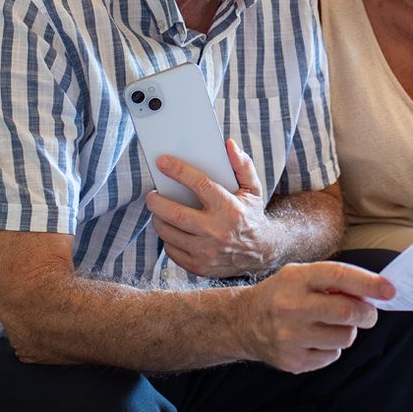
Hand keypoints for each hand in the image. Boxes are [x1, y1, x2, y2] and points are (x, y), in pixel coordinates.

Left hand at [147, 139, 277, 277]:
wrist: (261, 252)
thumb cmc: (251, 215)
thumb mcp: (253, 189)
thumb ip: (242, 165)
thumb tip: (229, 145)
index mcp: (230, 208)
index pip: (199, 184)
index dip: (178, 171)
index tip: (162, 162)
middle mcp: (217, 231)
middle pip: (174, 214)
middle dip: (156, 201)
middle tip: (152, 194)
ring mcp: (207, 252)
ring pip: (168, 233)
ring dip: (158, 219)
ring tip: (159, 210)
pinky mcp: (199, 266)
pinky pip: (171, 250)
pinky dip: (167, 237)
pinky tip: (171, 228)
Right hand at [237, 261, 394, 373]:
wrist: (243, 322)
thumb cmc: (283, 294)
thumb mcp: (301, 276)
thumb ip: (334, 281)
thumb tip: (375, 292)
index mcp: (295, 279)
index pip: (338, 276)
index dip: (368, 283)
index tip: (390, 290)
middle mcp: (290, 307)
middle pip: (346, 312)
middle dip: (367, 313)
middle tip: (369, 313)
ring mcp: (289, 337)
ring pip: (344, 337)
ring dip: (349, 331)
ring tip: (333, 324)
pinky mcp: (292, 362)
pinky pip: (332, 356)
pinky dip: (333, 347)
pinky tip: (316, 338)